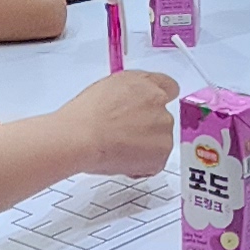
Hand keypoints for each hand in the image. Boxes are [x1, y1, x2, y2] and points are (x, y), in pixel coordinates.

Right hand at [59, 67, 181, 178]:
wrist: (81, 136)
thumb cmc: (85, 115)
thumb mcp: (108, 88)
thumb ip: (130, 92)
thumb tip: (134, 101)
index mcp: (146, 83)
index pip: (169, 87)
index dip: (158, 101)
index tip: (152, 109)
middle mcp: (158, 103)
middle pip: (163, 117)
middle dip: (147, 127)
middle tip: (124, 135)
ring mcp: (163, 128)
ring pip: (160, 141)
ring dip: (146, 146)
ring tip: (119, 147)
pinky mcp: (162, 153)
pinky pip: (156, 162)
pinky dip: (143, 165)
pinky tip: (123, 159)